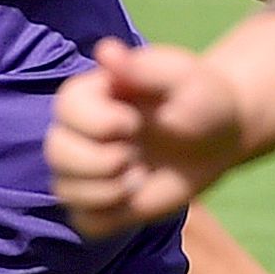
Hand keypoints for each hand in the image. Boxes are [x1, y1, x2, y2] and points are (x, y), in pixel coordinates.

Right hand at [45, 40, 245, 239]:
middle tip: (136, 157)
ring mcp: (87, 170)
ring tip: (139, 177)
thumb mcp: (183, 76)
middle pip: (56, 152)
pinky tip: (135, 198)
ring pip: (65, 190)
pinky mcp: (101, 204)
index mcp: (90, 94)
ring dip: (107, 191)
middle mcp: (79, 132)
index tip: (134, 122)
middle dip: (100, 162)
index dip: (97, 123)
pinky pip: (85, 222)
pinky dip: (110, 217)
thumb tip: (106, 52)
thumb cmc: (200, 98)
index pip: (65, 110)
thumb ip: (145, 66)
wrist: (219, 137)